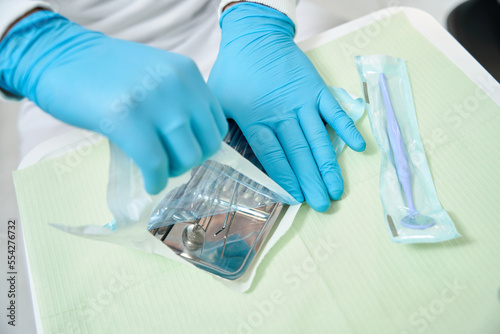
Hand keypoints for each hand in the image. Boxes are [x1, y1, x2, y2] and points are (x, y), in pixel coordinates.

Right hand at [0, 11, 227, 193]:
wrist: (59, 55)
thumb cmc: (105, 70)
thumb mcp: (156, 73)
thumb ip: (179, 99)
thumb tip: (193, 142)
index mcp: (188, 72)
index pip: (217, 124)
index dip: (203, 146)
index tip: (184, 152)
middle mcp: (178, 85)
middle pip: (207, 145)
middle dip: (190, 162)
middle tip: (169, 164)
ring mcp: (154, 101)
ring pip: (187, 157)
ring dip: (173, 172)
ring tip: (156, 170)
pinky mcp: (126, 119)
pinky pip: (155, 163)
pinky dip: (156, 181)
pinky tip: (149, 183)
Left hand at [208, 3, 364, 211]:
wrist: (256, 34)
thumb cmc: (234, 69)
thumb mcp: (217, 99)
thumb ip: (222, 128)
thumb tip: (221, 157)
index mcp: (256, 119)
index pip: (273, 155)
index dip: (286, 178)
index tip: (297, 198)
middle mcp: (282, 113)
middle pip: (298, 153)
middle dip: (311, 181)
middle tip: (323, 205)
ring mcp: (303, 101)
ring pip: (318, 138)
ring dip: (329, 165)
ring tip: (337, 189)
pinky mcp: (317, 89)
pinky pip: (335, 111)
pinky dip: (347, 128)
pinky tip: (358, 148)